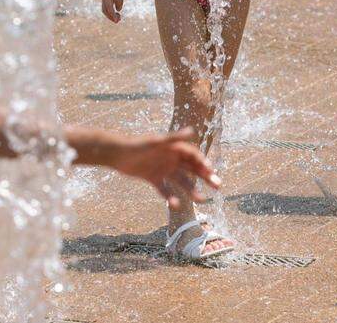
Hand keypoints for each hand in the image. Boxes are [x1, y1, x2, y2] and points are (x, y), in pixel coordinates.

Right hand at [101, 0, 127, 22]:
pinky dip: (111, 12)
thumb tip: (118, 9)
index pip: (109, 8)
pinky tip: (116, 13)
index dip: (113, 15)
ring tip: (118, 18)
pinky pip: (107, 8)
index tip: (117, 20)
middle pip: (105, 11)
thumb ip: (119, 1)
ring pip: (105, 10)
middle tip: (118, 21)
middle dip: (111, 17)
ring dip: (110, 16)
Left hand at [105, 129, 220, 208]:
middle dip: (205, 177)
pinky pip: (165, 190)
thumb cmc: (138, 144)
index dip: (204, 163)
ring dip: (192, 190)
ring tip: (202, 200)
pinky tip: (175, 205)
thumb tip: (192, 131)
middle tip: (218, 187)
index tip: (212, 172)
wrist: (117, 154)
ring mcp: (163, 170)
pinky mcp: (154, 179)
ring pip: (182, 182)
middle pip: (192, 169)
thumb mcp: (157, 142)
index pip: (194, 155)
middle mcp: (171, 159)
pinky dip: (170, 197)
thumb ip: (174, 138)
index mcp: (174, 148)